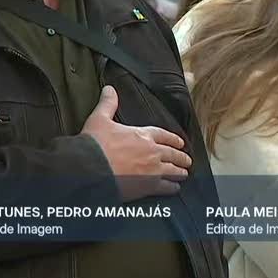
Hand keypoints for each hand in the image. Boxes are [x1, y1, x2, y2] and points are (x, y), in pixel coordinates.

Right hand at [81, 86, 191, 201]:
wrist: (91, 168)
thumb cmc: (95, 144)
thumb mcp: (100, 119)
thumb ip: (108, 104)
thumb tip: (109, 89)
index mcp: (142, 135)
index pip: (163, 135)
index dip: (173, 138)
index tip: (180, 142)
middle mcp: (152, 152)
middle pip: (172, 154)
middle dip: (181, 157)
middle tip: (187, 160)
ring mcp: (152, 170)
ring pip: (173, 171)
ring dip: (180, 172)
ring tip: (184, 173)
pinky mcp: (148, 186)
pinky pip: (166, 187)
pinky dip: (172, 187)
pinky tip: (175, 188)